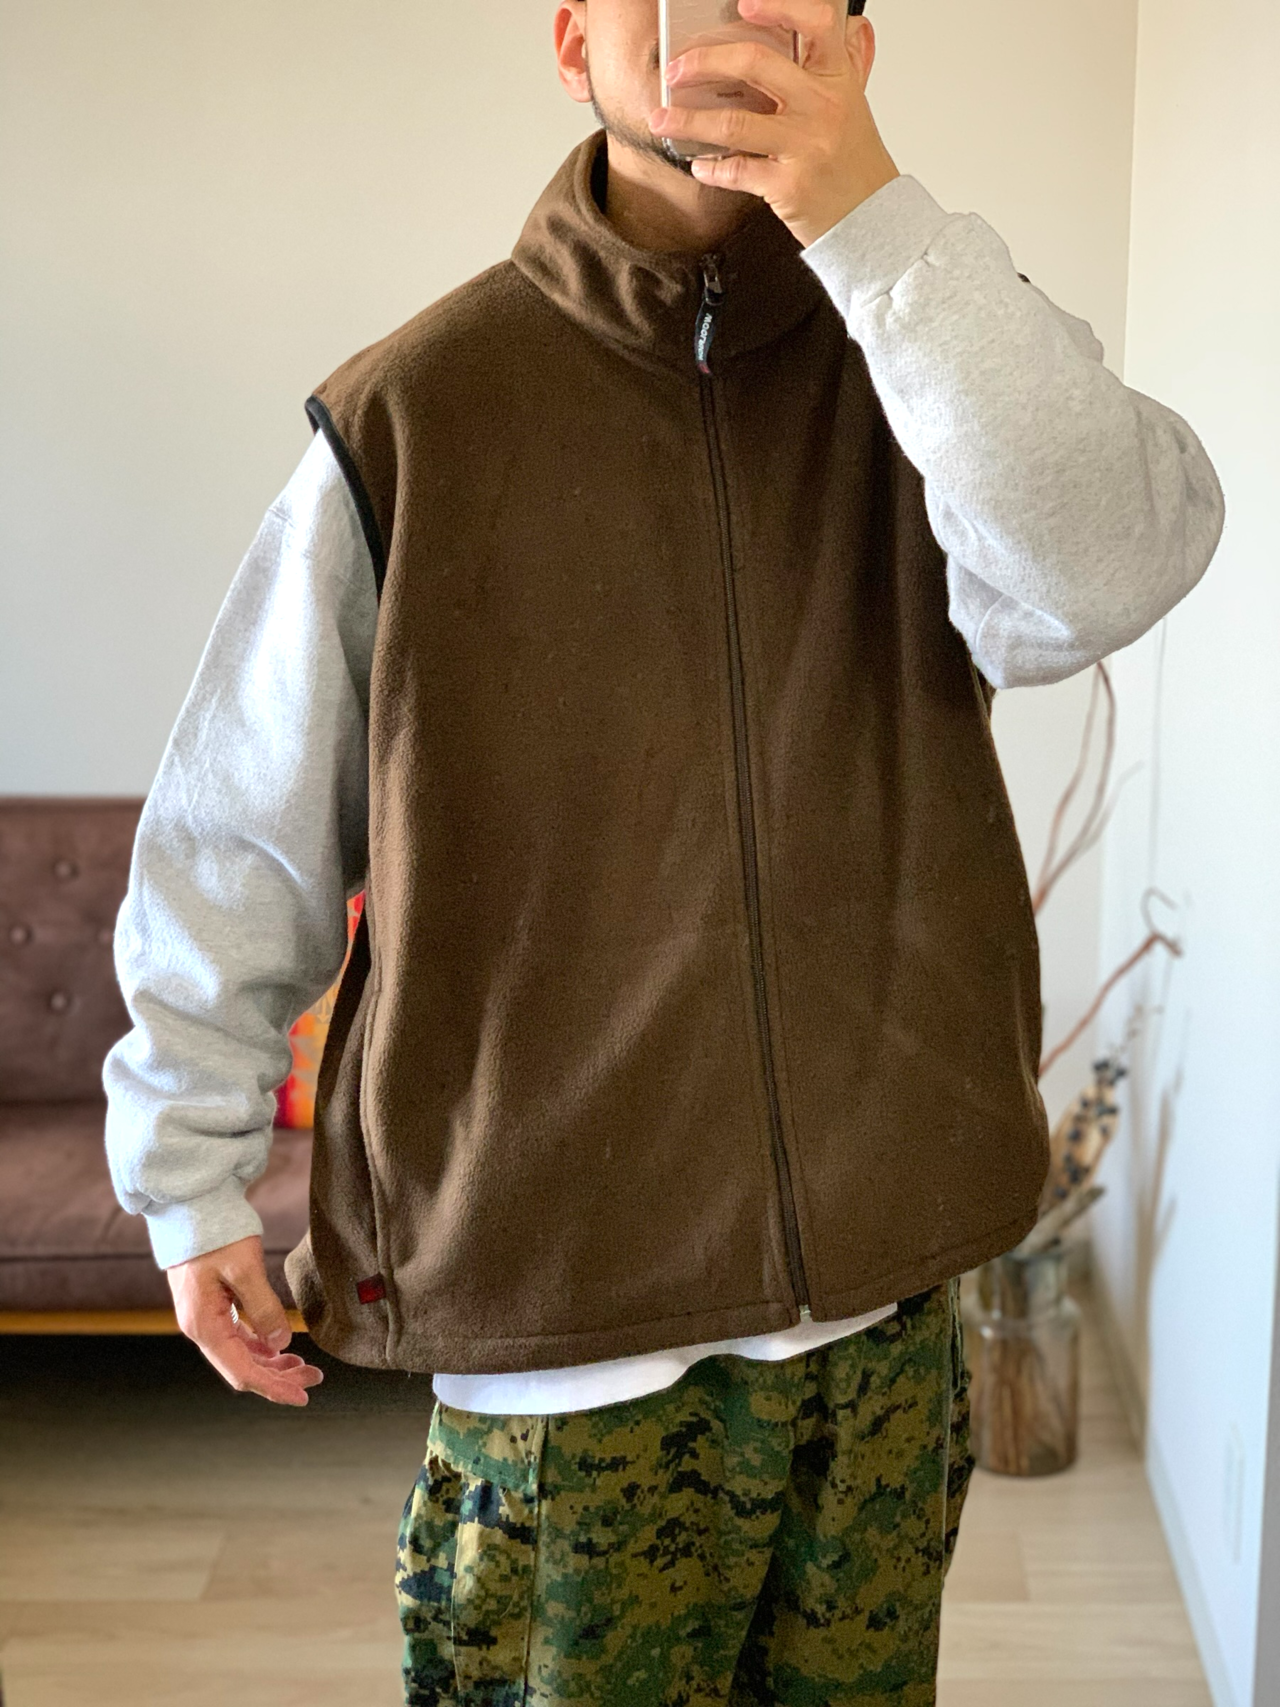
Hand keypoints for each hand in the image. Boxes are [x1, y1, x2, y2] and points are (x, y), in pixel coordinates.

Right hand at [168, 1233, 323, 1406]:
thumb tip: (282, 1343)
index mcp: (204, 1325)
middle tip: (314, 1378)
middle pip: (242, 1368)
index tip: (303, 1396)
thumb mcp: (245, 1268)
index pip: (242, 1371)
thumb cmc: (216, 1234)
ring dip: (272, 1364)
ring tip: (303, 1366)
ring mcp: (205, 1319)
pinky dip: (261, 1346)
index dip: (273, 1387)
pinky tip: (280, 1348)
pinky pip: (238, 1338)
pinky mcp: (212, 1308)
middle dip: (278, 1378)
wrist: (191, 1208)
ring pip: (241, 1354)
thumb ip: (264, 1307)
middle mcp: (200, 1329)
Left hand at [648, 0, 898, 247]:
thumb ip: (834, 65)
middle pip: (755, 65)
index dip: (778, 7)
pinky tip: (699, 165)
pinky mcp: (788, 187)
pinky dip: (710, 169)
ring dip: (687, 120)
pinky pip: (736, 171)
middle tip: (676, 70)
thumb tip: (827, 26)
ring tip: (661, 119)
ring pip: (733, 124)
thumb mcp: (851, 104)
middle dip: (703, 62)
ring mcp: (804, 147)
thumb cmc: (853, 162)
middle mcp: (822, 108)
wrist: (872, 219)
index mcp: (837, 79)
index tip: (743, 5)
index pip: (815, 24)